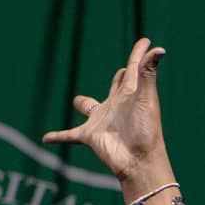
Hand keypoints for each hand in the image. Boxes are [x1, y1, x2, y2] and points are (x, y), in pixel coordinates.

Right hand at [43, 36, 170, 189]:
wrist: (139, 162)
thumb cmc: (146, 130)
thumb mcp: (146, 98)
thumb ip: (147, 73)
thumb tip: (159, 49)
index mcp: (129, 94)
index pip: (133, 69)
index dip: (138, 55)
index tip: (145, 42)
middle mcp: (115, 105)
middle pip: (114, 87)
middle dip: (117, 79)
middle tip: (122, 73)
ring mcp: (101, 121)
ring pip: (87, 108)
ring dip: (81, 104)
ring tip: (78, 102)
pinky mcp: (89, 136)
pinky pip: (68, 135)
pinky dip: (57, 136)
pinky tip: (45, 138)